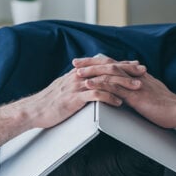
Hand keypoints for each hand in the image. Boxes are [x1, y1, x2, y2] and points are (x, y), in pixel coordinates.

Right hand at [0, 55, 144, 145]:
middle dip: (128, 70)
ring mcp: (76, 87)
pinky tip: (119, 102)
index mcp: (79, 73)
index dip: (121, 65)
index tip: (136, 65)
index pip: (104, 65)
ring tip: (137, 87)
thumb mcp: (66, 89)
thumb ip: (79, 84)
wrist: (33, 110)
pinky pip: (95, 95)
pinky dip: (109, 97)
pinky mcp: (74, 99)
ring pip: (104, 81)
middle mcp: (79, 76)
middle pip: (108, 70)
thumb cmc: (49, 103)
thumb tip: (92, 84)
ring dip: (123, 83)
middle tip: (143, 71)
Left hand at [83, 67, 175, 150]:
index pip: (115, 65)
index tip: (86, 62)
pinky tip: (88, 85)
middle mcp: (135, 76)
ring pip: (109, 73)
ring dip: (91, 71)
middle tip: (75, 62)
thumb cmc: (168, 107)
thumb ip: (140, 91)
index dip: (100, 62)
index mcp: (138, 76)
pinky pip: (114, 87)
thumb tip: (129, 92)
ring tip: (77, 71)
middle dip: (91, 62)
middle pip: (109, 64)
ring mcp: (134, 84)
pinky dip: (99, 84)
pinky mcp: (135, 95)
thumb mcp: (152, 95)